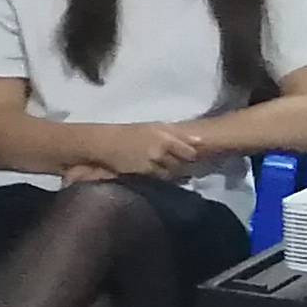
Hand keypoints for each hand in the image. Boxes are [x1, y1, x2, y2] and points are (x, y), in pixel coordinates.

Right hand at [69, 122, 203, 180]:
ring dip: (172, 172)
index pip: (190, 151)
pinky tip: (156, 173)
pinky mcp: (144, 173)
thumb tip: (200, 140)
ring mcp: (152, 162)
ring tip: (166, 168)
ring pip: (172, 172)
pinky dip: (161, 177)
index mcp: (164, 135)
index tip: (191, 156)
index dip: (192, 155)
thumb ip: (177, 134)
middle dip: (182, 164)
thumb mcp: (154, 127)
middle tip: (180, 163)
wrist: (106, 143)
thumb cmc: (130, 133)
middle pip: (182, 163)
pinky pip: (160, 179)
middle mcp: (161, 149)